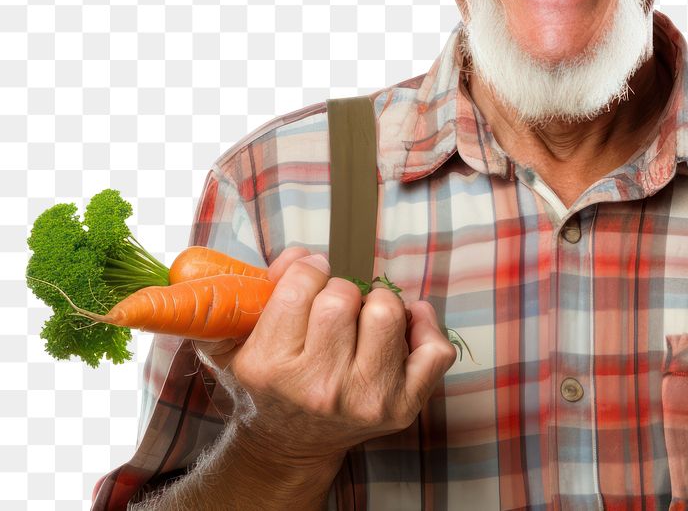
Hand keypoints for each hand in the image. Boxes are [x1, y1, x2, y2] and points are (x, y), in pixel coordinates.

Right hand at [197, 247, 456, 468]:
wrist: (288, 448)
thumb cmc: (268, 385)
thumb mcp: (237, 341)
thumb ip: (256, 289)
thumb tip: (302, 255)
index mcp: (272, 367)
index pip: (300, 283)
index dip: (307, 270)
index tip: (308, 278)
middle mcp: (320, 388)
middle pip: (343, 295)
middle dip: (338, 291)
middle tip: (332, 310)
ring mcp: (366, 399)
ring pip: (388, 312)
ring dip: (377, 304)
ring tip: (363, 320)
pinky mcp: (402, 406)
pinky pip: (434, 350)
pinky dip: (424, 327)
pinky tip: (404, 327)